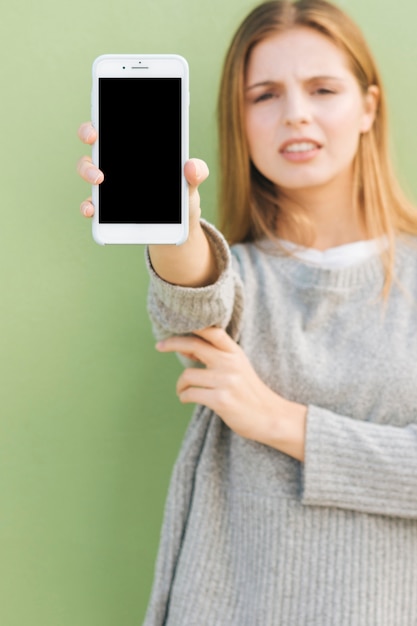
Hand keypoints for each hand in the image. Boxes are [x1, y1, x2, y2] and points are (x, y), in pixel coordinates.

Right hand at [76, 121, 208, 228]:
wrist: (179, 223)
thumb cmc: (182, 194)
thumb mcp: (191, 182)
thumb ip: (196, 172)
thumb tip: (191, 166)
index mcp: (133, 148)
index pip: (112, 125)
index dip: (101, 119)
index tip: (99, 123)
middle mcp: (115, 162)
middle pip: (94, 142)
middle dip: (88, 134)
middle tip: (94, 140)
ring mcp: (107, 185)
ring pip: (87, 170)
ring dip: (87, 171)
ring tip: (99, 179)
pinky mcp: (107, 209)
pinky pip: (91, 205)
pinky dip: (88, 206)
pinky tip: (92, 210)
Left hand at [156, 327, 306, 459]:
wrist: (270, 416)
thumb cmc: (249, 392)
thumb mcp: (238, 367)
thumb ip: (215, 356)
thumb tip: (185, 347)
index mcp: (235, 353)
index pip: (212, 331)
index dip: (192, 326)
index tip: (175, 326)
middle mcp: (230, 363)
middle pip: (195, 345)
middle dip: (172, 344)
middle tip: (159, 347)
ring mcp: (226, 381)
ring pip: (188, 376)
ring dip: (180, 385)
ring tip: (182, 391)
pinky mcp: (221, 400)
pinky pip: (191, 394)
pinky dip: (184, 397)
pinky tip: (187, 399)